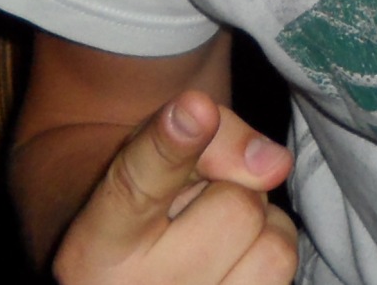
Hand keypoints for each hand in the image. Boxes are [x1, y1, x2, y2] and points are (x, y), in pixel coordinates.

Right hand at [52, 88, 298, 284]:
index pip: (136, 189)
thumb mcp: (153, 148)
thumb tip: (274, 165)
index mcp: (92, 252)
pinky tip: (234, 257)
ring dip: (259, 225)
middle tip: (196, 201)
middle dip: (230, 189)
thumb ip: (210, 136)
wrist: (126, 265)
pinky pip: (284, 269)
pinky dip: (272, 250)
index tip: (196, 108)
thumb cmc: (143, 194)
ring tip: (215, 231)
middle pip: (235, 207)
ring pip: (272, 246)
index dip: (169, 146)